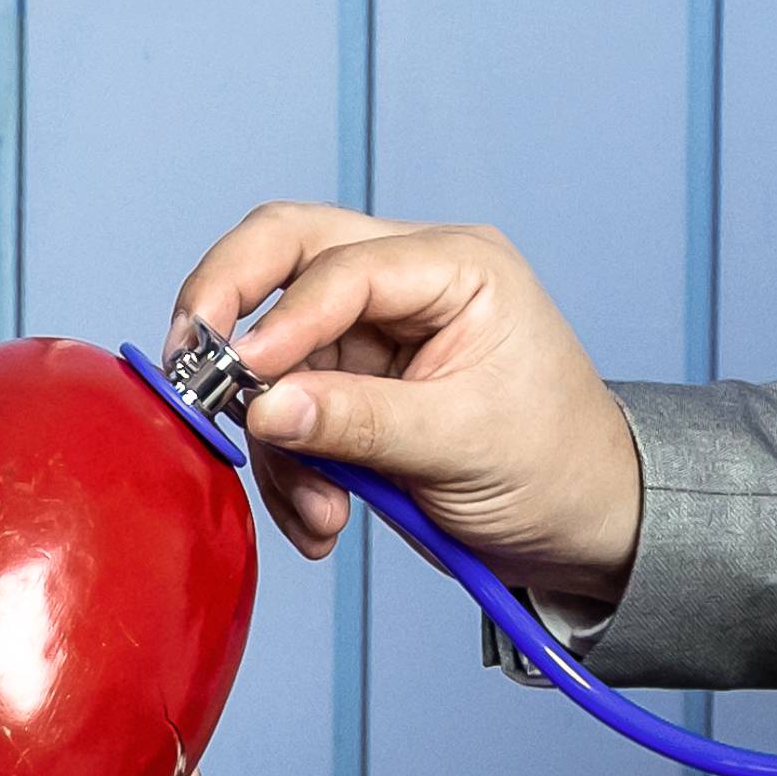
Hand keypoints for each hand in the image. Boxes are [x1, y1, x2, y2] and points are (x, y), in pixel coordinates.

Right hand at [172, 203, 641, 601]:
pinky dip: (290, 467)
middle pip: (282, 252)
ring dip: (276, 436)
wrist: (584, 523)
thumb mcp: (463, 444)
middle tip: (192, 373)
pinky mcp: (351, 384)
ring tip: (320, 511)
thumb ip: (359, 421)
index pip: (340, 264)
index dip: (279, 322)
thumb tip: (264, 408)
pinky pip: (284, 409)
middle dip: (225, 308)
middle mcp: (407, 279)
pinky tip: (322, 519)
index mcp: (456, 265)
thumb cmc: (556, 465)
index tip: (237, 381)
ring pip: (272, 350)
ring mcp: (373, 330)